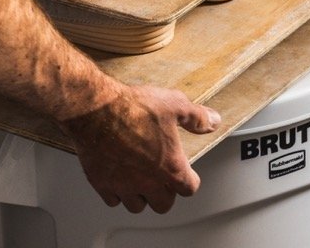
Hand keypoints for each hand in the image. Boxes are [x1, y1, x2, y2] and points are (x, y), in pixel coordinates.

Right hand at [59, 83, 220, 213]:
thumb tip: (213, 121)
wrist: (96, 110)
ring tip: (141, 181)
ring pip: (138, 206)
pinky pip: (112, 200)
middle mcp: (148, 182)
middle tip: (163, 179)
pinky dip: (117, 193)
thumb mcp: (173, 104)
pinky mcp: (102, 183)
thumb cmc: (132, 107)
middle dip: (166, 193)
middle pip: (163, 204)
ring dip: (141, 196)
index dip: (189, 181)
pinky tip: (118, 178)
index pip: (189, 188)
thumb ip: (196, 117)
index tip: (187, 175)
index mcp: (170, 167)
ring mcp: (124, 185)